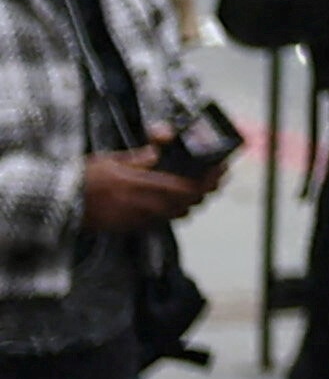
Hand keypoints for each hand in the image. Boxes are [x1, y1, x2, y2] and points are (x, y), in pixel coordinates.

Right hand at [80, 150, 208, 231]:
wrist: (59, 205)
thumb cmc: (85, 178)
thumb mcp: (112, 160)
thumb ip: (139, 157)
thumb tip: (159, 149)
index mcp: (139, 184)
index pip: (185, 186)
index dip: (207, 180)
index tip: (220, 170)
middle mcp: (141, 205)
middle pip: (186, 203)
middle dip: (205, 191)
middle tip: (214, 179)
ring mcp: (135, 219)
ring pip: (176, 215)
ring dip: (191, 203)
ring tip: (199, 189)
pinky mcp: (128, 228)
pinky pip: (159, 223)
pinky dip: (172, 213)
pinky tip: (174, 203)